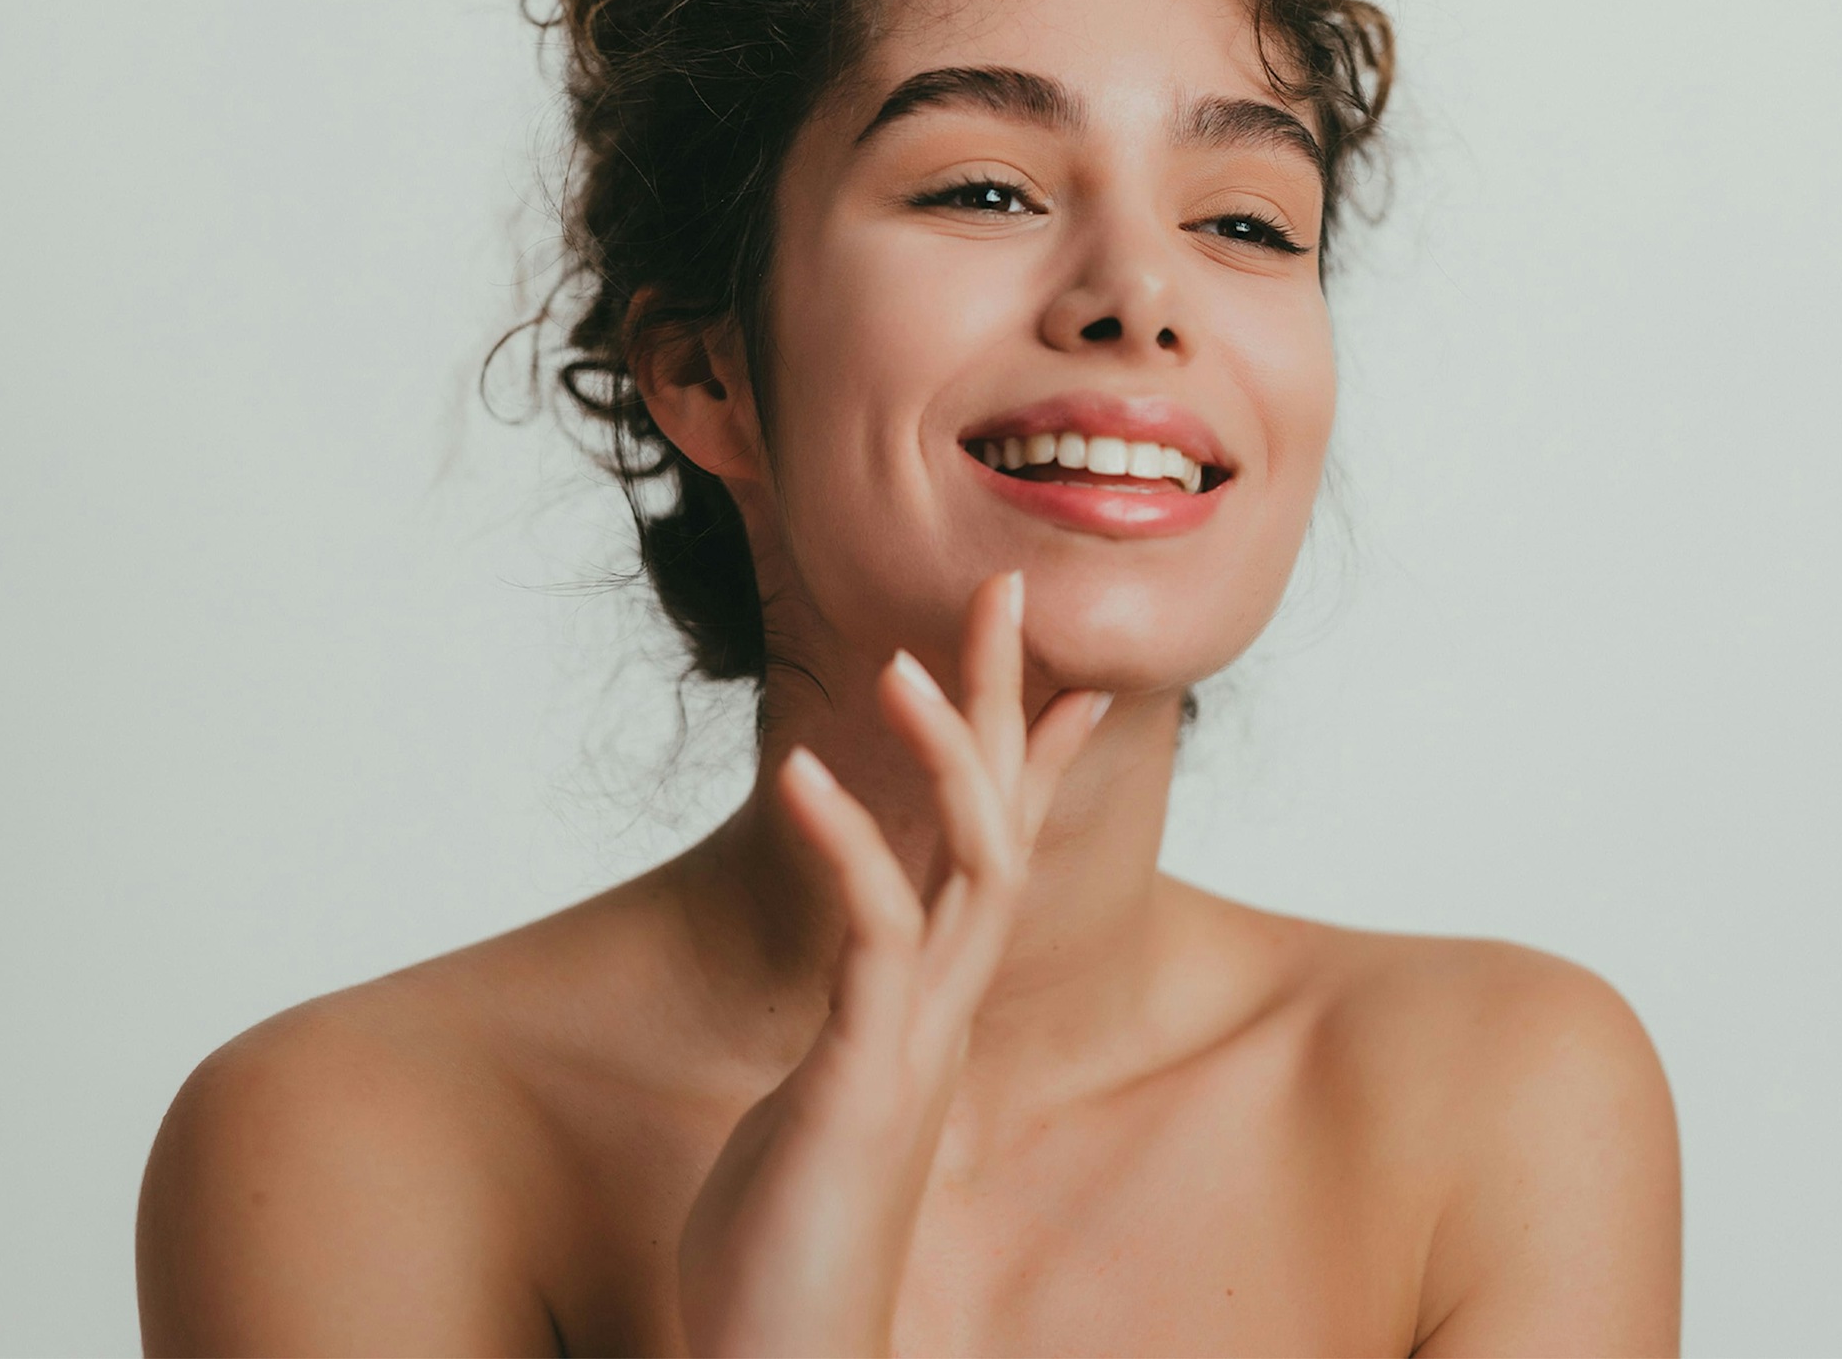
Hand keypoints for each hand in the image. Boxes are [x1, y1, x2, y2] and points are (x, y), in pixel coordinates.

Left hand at [676, 571, 1110, 1356]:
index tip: (1055, 675)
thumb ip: (853, 1047)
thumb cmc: (786, 1252)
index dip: (1027, 757)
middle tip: (1008, 589)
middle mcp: (942, 1009)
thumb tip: (861, 1013)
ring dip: (945, 756)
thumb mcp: (827, 1112)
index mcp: (931, 1005)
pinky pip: (872, 932)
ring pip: (964, 865)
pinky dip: (844, 845)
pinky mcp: (870, 1072)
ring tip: (903, 661)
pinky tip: (803, 774)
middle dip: (1005, 703)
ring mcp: (915, 1038)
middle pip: (1001, 824)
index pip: (998, 853)